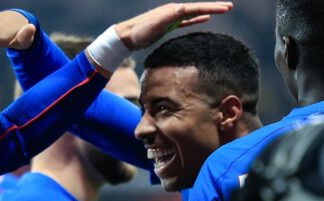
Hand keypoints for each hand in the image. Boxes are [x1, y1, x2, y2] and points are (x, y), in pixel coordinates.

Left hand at [115, 2, 232, 49]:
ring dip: (207, 12)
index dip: (211, 8)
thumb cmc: (140, 32)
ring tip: (222, 10)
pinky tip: (204, 19)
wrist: (127, 36)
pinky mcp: (168, 25)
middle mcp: (173, 11)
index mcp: (173, 10)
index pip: (196, 8)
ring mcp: (171, 17)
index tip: (226, 8)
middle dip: (213, 7)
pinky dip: (196, 19)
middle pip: (197, 8)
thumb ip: (169, 17)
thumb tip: (184, 8)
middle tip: (229, 7)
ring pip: (194, 13)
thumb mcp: (155, 25)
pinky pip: (186, 21)